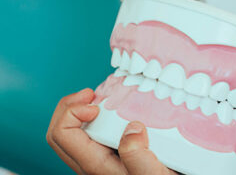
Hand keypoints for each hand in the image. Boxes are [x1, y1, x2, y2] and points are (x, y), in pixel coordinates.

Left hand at [47, 88, 177, 174]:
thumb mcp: (152, 171)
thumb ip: (138, 154)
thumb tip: (132, 128)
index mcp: (94, 165)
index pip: (61, 134)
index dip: (72, 112)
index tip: (95, 106)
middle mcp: (89, 162)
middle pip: (58, 132)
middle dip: (70, 106)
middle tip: (91, 94)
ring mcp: (96, 157)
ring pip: (70, 132)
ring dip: (80, 109)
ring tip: (100, 98)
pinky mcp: (105, 152)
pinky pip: (85, 132)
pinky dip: (92, 115)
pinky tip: (112, 109)